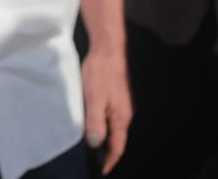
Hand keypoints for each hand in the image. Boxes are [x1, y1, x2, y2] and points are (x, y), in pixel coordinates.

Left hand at [81, 46, 131, 173]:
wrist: (107, 50)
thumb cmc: (100, 73)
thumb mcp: (94, 98)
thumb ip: (95, 121)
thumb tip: (95, 143)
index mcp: (121, 117)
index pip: (117, 146)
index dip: (109, 160)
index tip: (102, 171)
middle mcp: (124, 114)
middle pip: (117, 139)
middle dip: (108, 153)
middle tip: (96, 163)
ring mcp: (121, 105)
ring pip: (113, 128)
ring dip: (105, 140)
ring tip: (93, 149)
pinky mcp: (115, 98)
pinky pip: (110, 118)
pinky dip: (103, 127)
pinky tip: (93, 126)